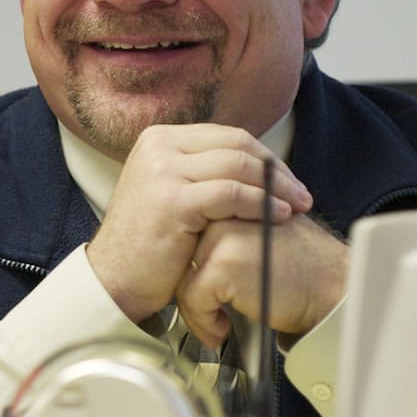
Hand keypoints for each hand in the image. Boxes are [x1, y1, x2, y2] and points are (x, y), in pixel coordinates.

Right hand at [87, 124, 312, 322]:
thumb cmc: (149, 246)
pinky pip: (232, 193)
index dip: (265, 157)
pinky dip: (262, 204)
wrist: (114, 279)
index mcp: (160, 139)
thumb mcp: (171, 194)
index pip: (227, 136)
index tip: (288, 181)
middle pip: (237, 145)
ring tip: (297, 207)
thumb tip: (253, 166)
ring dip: (275, 187)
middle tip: (302, 194)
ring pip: (238, 165)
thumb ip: (201, 173)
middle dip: (276, 170)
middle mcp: (158, 146)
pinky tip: (278, 217)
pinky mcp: (173, 199)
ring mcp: (163, 170)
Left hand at [174, 214, 347, 348]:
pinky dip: (204, 321)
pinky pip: (194, 299)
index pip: (190, 236)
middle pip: (184, 258)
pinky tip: (223, 327)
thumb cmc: (305, 267)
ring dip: (197, 311)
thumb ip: (229, 236)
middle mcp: (224, 212)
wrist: (334, 285)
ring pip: (184, 280)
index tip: (206, 296)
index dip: (194, 271)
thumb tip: (188, 261)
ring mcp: (224, 236)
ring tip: (216, 323)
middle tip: (209, 314)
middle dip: (193, 292)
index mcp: (233, 200)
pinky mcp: (226, 264)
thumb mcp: (263, 234)